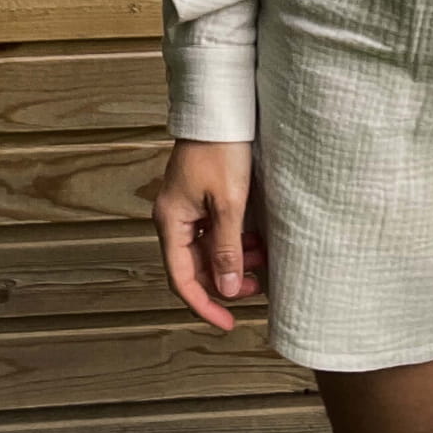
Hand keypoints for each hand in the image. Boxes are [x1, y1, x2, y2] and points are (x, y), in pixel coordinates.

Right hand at [152, 138, 266, 330]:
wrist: (219, 109)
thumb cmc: (220, 150)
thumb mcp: (228, 204)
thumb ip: (227, 249)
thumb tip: (225, 289)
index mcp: (171, 221)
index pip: (181, 279)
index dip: (204, 305)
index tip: (227, 323)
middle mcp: (173, 217)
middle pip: (194, 266)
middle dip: (224, 281)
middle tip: (255, 287)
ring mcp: (185, 207)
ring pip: (206, 250)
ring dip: (231, 260)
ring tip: (261, 260)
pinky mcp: (199, 197)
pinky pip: (212, 232)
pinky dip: (233, 241)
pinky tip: (254, 241)